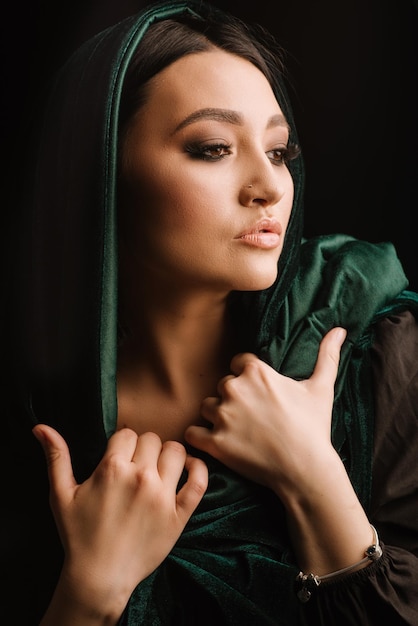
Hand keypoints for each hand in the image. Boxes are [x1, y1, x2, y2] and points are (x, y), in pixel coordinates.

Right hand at [33, 426, 207, 616]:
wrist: (99, 577)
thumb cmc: (78, 535)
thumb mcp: (61, 494)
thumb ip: (56, 457)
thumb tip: (41, 427)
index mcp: (112, 468)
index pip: (127, 433)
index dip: (122, 443)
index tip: (120, 457)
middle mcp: (140, 477)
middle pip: (152, 439)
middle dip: (143, 448)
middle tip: (136, 465)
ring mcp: (163, 495)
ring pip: (176, 451)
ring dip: (168, 454)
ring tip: (159, 468)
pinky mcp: (180, 514)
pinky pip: (199, 480)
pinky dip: (198, 468)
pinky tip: (188, 468)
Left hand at [185, 327, 345, 496]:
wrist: (305, 469)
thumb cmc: (313, 427)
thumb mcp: (321, 388)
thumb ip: (327, 356)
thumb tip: (340, 330)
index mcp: (256, 372)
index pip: (237, 363)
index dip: (245, 377)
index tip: (257, 393)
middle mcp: (235, 389)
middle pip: (222, 386)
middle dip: (233, 399)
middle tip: (251, 417)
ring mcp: (223, 416)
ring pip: (206, 407)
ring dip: (216, 416)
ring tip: (236, 431)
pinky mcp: (214, 442)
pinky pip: (192, 432)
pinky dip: (200, 438)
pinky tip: (215, 442)